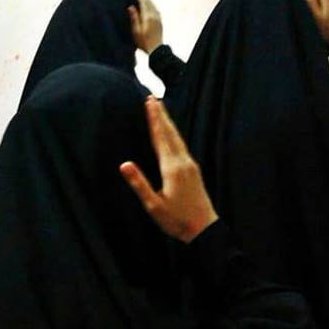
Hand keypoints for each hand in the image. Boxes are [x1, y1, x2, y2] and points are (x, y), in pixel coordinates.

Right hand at [120, 97, 218, 242]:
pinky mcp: (194, 171)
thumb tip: (124, 164)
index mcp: (172, 168)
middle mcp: (183, 162)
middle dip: (161, 115)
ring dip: (168, 123)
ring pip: (178, 138)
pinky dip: (174, 134)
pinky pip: (181, 145)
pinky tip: (172, 134)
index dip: (154, 119)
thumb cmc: (177, 220)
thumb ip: (139, 183)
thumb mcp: (153, 205)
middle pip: (171, 133)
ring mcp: (191, 166)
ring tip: (161, 110)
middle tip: (153, 98)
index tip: (149, 102)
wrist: (205, 230)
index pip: (160, 137)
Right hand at [128, 0, 163, 53]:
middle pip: (149, 2)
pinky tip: (149, 5)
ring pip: (153, 5)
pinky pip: (155, 9)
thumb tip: (131, 7)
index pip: (143, 2)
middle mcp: (154, 15)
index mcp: (147, 17)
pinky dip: (151, 4)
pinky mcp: (160, 21)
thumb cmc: (143, 42)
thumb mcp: (136, 31)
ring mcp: (158, 18)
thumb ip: (134, 18)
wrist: (156, 49)